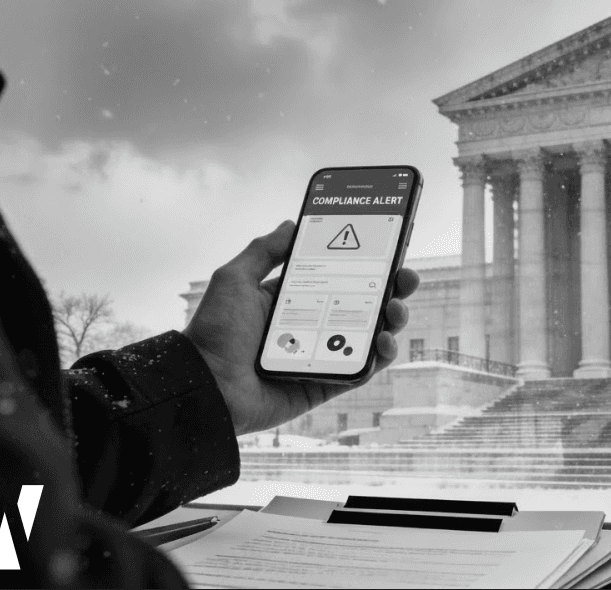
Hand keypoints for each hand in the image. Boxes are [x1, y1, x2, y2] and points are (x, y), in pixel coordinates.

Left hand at [183, 220, 418, 435]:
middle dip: (390, 289)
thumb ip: (265, 250)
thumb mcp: (235, 279)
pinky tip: (385, 341)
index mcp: (291, 300)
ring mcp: (320, 356)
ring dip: (391, 320)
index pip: (338, 277)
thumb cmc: (214, 332)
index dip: (365, 265)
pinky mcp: (324, 385)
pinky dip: (379, 357)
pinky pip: (360, 371)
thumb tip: (292, 223)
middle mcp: (310, 326)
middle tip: (405, 277)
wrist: (205, 386)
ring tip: (396, 308)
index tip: (388, 250)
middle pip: (362, 305)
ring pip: (368, 337)